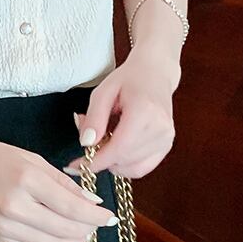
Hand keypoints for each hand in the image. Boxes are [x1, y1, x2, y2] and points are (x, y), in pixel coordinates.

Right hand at [0, 133, 118, 241]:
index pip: (73, 207)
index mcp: (27, 179)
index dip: (97, 217)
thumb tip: (90, 203)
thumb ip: (62, 181)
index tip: (109, 218)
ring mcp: (5, 226)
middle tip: (95, 225)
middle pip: (66, 231)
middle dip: (88, 231)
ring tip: (81, 236)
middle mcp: (16, 206)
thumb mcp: (30, 158)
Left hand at [63, 50, 176, 179]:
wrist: (155, 73)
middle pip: (124, 160)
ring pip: (132, 168)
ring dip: (112, 161)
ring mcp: (166, 139)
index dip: (96, 161)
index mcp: (145, 112)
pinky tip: (117, 147)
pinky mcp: (166, 145)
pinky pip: (142, 167)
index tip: (76, 166)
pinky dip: (125, 164)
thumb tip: (86, 144)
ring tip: (105, 139)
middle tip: (89, 140)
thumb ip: (94, 118)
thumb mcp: (103, 92)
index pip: (119, 148)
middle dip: (101, 157)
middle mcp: (160, 128)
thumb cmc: (128, 80)